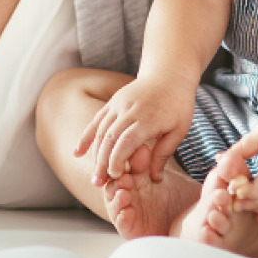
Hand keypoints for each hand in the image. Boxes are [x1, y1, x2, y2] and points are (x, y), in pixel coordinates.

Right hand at [74, 76, 193, 183]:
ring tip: (94, 175)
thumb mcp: (180, 130)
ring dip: (94, 154)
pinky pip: (96, 121)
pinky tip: (77, 152)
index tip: (114, 176)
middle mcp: (129, 110)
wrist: (168, 74)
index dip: (118, 159)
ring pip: (100, 131)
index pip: (127, 140)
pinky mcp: (112, 102)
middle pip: (110, 138)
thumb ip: (164, 153)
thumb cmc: (178, 104)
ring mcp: (118, 104)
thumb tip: (155, 178)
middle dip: (102, 162)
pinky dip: (86, 137)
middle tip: (98, 183)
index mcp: (148, 118)